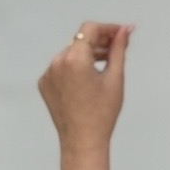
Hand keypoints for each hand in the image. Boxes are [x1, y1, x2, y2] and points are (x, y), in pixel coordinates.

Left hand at [39, 21, 132, 150]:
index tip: (121, 34)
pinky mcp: (44, 83)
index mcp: (75, 59)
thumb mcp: (115, 79)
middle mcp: (57, 61)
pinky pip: (61, 67)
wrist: (82, 140)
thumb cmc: (103, 113)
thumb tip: (125, 30)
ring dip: (86, 54)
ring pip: (70, 53)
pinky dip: (74, 68)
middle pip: (80, 41)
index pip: (90, 29)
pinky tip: (87, 81)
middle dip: (99, 42)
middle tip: (117, 49)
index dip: (107, 28)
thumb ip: (119, 50)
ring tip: (104, 65)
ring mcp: (48, 73)